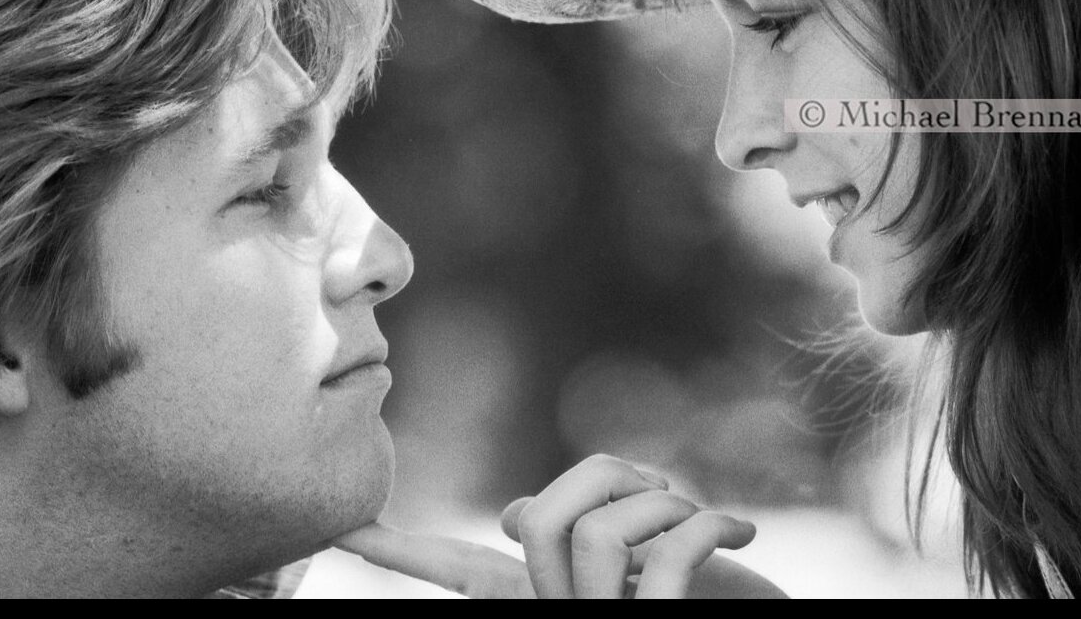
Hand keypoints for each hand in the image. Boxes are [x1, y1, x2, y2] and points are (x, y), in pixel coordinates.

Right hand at [332, 454, 787, 597]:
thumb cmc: (712, 603)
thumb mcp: (641, 562)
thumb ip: (575, 540)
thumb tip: (512, 517)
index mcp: (550, 598)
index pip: (457, 571)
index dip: (400, 549)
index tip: (339, 530)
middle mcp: (564, 618)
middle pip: (543, 518)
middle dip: (610, 476)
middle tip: (663, 488)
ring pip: (601, 533)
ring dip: (670, 505)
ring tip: (709, 522)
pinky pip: (665, 555)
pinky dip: (710, 525)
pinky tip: (742, 531)